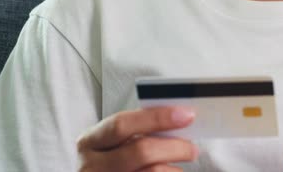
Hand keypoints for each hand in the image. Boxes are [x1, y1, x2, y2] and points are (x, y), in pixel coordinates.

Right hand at [76, 106, 198, 171]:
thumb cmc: (108, 160)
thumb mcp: (112, 143)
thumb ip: (137, 131)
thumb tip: (178, 119)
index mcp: (90, 142)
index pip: (122, 124)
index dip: (156, 118)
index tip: (186, 115)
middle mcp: (91, 166)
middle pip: (140, 151)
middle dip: (174, 147)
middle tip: (192, 148)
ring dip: (174, 168)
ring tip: (182, 164)